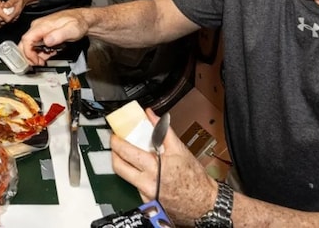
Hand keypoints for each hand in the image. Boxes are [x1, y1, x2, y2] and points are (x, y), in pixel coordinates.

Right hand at [16, 9, 86, 65]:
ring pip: (29, 46)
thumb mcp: (71, 29)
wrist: (81, 20)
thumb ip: (59, 35)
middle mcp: (38, 27)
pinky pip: (35, 46)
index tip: (36, 61)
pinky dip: (39, 53)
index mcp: (42, 25)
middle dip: (28, 56)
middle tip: (38, 64)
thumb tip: (47, 41)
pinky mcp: (42, 35)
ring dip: (34, 56)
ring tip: (44, 61)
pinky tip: (47, 55)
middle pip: (24, 43)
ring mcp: (39, 31)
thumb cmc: (77, 23)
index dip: (28, 53)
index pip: (27, 40)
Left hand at [110, 109, 218, 224]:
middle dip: (114, 153)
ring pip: (125, 177)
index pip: (126, 152)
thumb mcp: (180, 149)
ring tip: (128, 155)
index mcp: (154, 168)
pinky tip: (144, 171)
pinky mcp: (147, 202)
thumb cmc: (195, 179)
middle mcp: (147, 183)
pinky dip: (136, 176)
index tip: (115, 134)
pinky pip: (135, 186)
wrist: (204, 204)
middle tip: (116, 144)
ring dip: (123, 164)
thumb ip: (162, 130)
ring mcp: (146, 194)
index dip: (116, 141)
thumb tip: (151, 115)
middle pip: (118, 167)